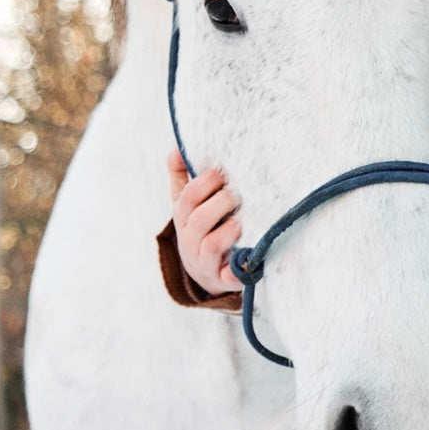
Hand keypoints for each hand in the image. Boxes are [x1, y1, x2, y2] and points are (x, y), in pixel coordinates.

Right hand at [168, 150, 242, 294]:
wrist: (208, 272)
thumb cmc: (203, 228)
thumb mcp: (189, 205)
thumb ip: (183, 177)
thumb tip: (177, 149)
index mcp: (183, 218)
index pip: (188, 197)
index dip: (206, 182)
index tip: (223, 172)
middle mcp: (190, 240)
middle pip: (198, 220)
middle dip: (220, 203)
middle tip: (238, 194)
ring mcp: (205, 262)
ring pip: (210, 246)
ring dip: (228, 230)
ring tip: (242, 220)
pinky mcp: (223, 279)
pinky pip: (229, 276)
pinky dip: (239, 269)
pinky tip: (251, 259)